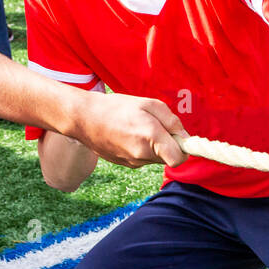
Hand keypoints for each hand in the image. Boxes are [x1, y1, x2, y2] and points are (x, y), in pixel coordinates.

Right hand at [71, 93, 187, 168]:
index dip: (184, 149)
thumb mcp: (149, 104)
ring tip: (140, 128)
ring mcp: (133, 162)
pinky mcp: (126, 164)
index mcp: (150, 137)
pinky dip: (143, 149)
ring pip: (156, 158)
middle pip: (169, 158)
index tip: (180, 137)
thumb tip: (185, 137)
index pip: (179, 159)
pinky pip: (144, 159)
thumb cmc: (117, 107)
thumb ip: (171, 121)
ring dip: (156, 146)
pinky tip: (130, 135)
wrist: (84, 119)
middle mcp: (142, 154)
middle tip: (157, 126)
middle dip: (169, 144)